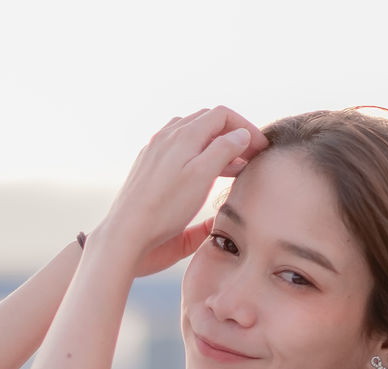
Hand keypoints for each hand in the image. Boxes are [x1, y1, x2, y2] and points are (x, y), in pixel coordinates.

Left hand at [94, 107, 268, 262]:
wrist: (126, 235)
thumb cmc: (164, 209)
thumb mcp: (201, 177)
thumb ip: (223, 150)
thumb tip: (240, 134)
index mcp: (182, 136)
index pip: (222, 115)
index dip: (246, 128)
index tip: (262, 149)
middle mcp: (166, 138)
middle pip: (207, 123)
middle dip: (232, 135)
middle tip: (250, 158)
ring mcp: (154, 153)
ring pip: (191, 136)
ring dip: (215, 145)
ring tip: (232, 168)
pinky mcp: (147, 170)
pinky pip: (177, 151)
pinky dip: (197, 155)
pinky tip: (202, 175)